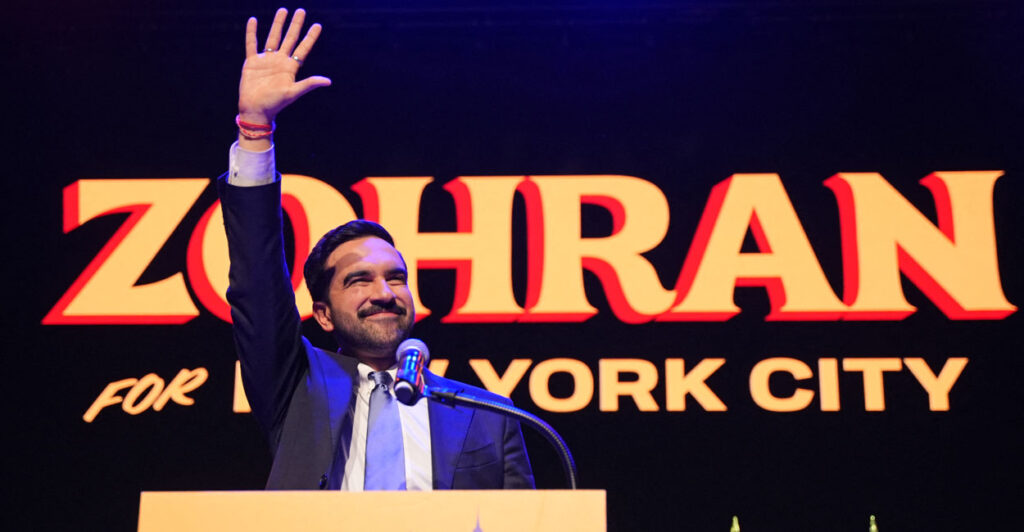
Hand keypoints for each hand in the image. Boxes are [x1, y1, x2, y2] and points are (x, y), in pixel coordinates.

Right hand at [238, 7, 330, 124]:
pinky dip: (252, 32)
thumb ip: (309, 84)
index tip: (317, 25)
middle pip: (289, 38)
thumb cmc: (275, 104)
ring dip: (278, 24)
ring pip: (273, 37)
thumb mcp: (293, 92)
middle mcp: (280, 61)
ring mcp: (266, 60)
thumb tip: (328, 81)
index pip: (303, 48)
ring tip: (283, 10)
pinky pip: (251, 44)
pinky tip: (253, 20)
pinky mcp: (252, 62)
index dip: (310, 37)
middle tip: (301, 11)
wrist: (255, 110)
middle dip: (295, 25)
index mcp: (291, 67)